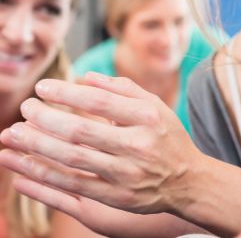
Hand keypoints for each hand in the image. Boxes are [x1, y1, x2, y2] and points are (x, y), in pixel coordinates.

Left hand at [0, 72, 205, 214]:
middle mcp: (139, 145)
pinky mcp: (118, 196)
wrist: (190, 181)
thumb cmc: (169, 139)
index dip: (66, 93)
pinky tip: (23, 166)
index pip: (98, 101)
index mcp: (148, 117)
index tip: (42, 87)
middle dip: (45, 118)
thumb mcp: (156, 107)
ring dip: (37, 146)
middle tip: (25, 108)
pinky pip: (74, 185)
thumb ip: (123, 89)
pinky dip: (45, 175)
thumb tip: (86, 77)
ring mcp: (128, 173)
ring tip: (14, 134)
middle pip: (80, 130)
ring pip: (73, 158)